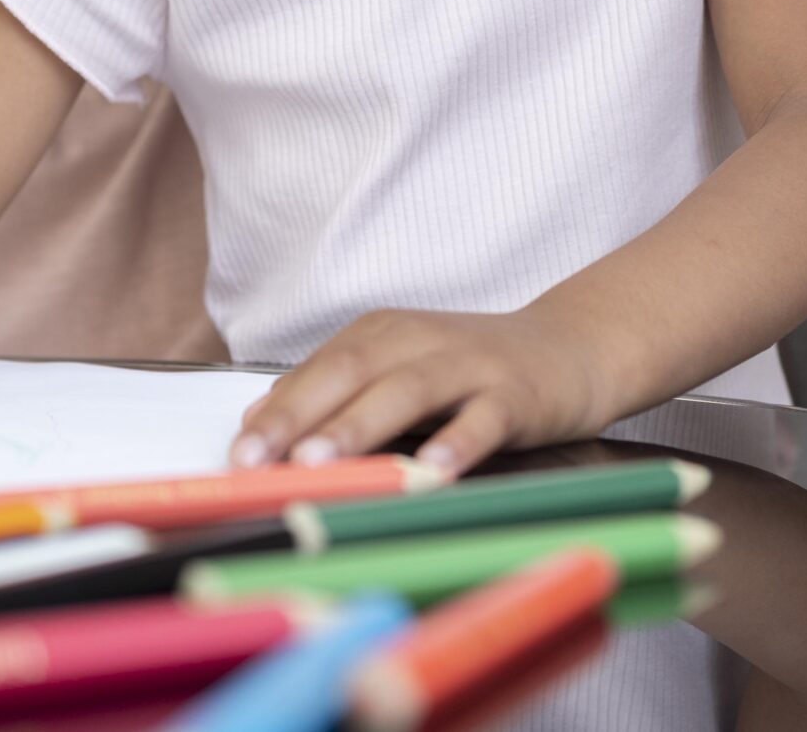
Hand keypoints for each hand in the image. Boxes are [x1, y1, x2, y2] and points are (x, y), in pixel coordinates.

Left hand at [228, 307, 607, 476]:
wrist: (571, 346)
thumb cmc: (472, 370)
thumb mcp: (400, 369)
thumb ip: (339, 392)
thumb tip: (262, 423)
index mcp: (383, 334)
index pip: (318, 370)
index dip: (275, 412)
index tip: (236, 454)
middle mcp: (419, 341)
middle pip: (350, 373)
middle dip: (299, 417)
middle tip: (258, 459)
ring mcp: (469, 366)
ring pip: (407, 392)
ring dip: (360, 426)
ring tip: (321, 461)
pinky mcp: (516, 394)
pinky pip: (483, 419)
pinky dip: (456, 443)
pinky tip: (433, 472)